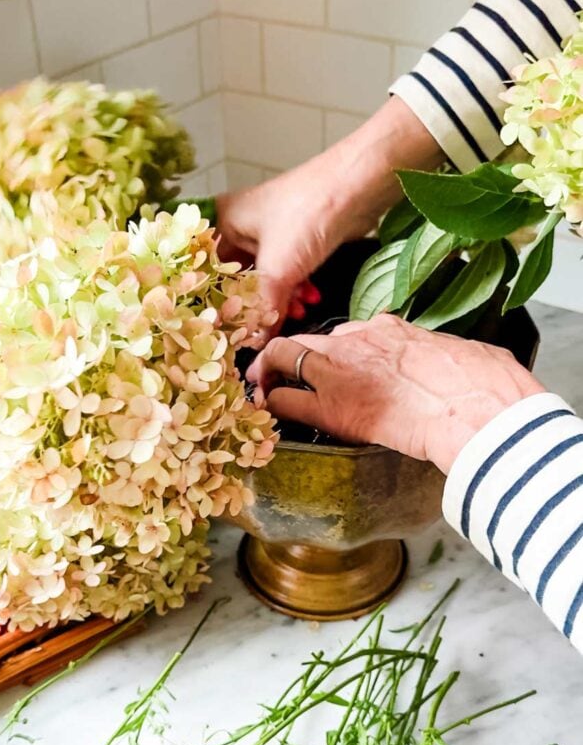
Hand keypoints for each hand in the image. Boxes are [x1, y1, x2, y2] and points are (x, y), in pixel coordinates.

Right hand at [216, 97, 444, 339]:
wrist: (358, 186)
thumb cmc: (308, 213)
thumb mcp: (279, 268)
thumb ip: (264, 309)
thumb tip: (256, 343)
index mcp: (224, 221)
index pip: (210, 271)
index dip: (221, 302)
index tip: (230, 330)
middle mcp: (243, 224)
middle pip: (239, 276)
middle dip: (256, 303)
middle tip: (265, 327)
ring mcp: (272, 230)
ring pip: (267, 276)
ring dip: (281, 298)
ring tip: (296, 312)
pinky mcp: (298, 237)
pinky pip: (288, 270)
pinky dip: (297, 286)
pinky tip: (309, 298)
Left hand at [247, 315, 544, 474]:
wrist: (473, 409)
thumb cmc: (482, 384)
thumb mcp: (464, 353)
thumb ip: (442, 355)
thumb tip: (459, 363)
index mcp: (389, 330)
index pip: (350, 333)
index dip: (336, 351)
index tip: (334, 362)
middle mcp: (356, 342)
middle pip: (308, 339)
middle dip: (290, 354)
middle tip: (279, 371)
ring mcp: (337, 372)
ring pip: (284, 357)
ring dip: (270, 373)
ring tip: (262, 387)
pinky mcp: (329, 408)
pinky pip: (284, 401)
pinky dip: (271, 405)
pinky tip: (265, 413)